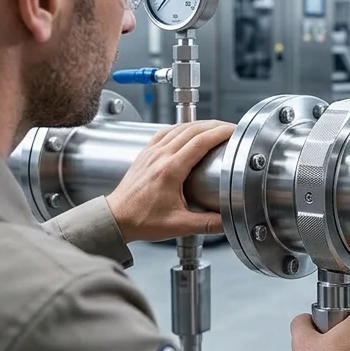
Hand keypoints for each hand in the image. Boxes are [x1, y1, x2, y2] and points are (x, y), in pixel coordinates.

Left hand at [104, 120, 233, 241]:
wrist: (115, 218)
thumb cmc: (141, 220)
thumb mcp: (179, 225)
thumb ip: (207, 224)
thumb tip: (229, 220)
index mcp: (170, 170)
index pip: (200, 141)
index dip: (220, 133)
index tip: (233, 131)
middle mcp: (160, 156)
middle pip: (192, 130)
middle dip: (214, 126)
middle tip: (230, 129)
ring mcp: (151, 152)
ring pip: (179, 128)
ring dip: (199, 124)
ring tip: (214, 128)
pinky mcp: (145, 153)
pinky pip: (166, 132)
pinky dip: (181, 128)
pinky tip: (188, 131)